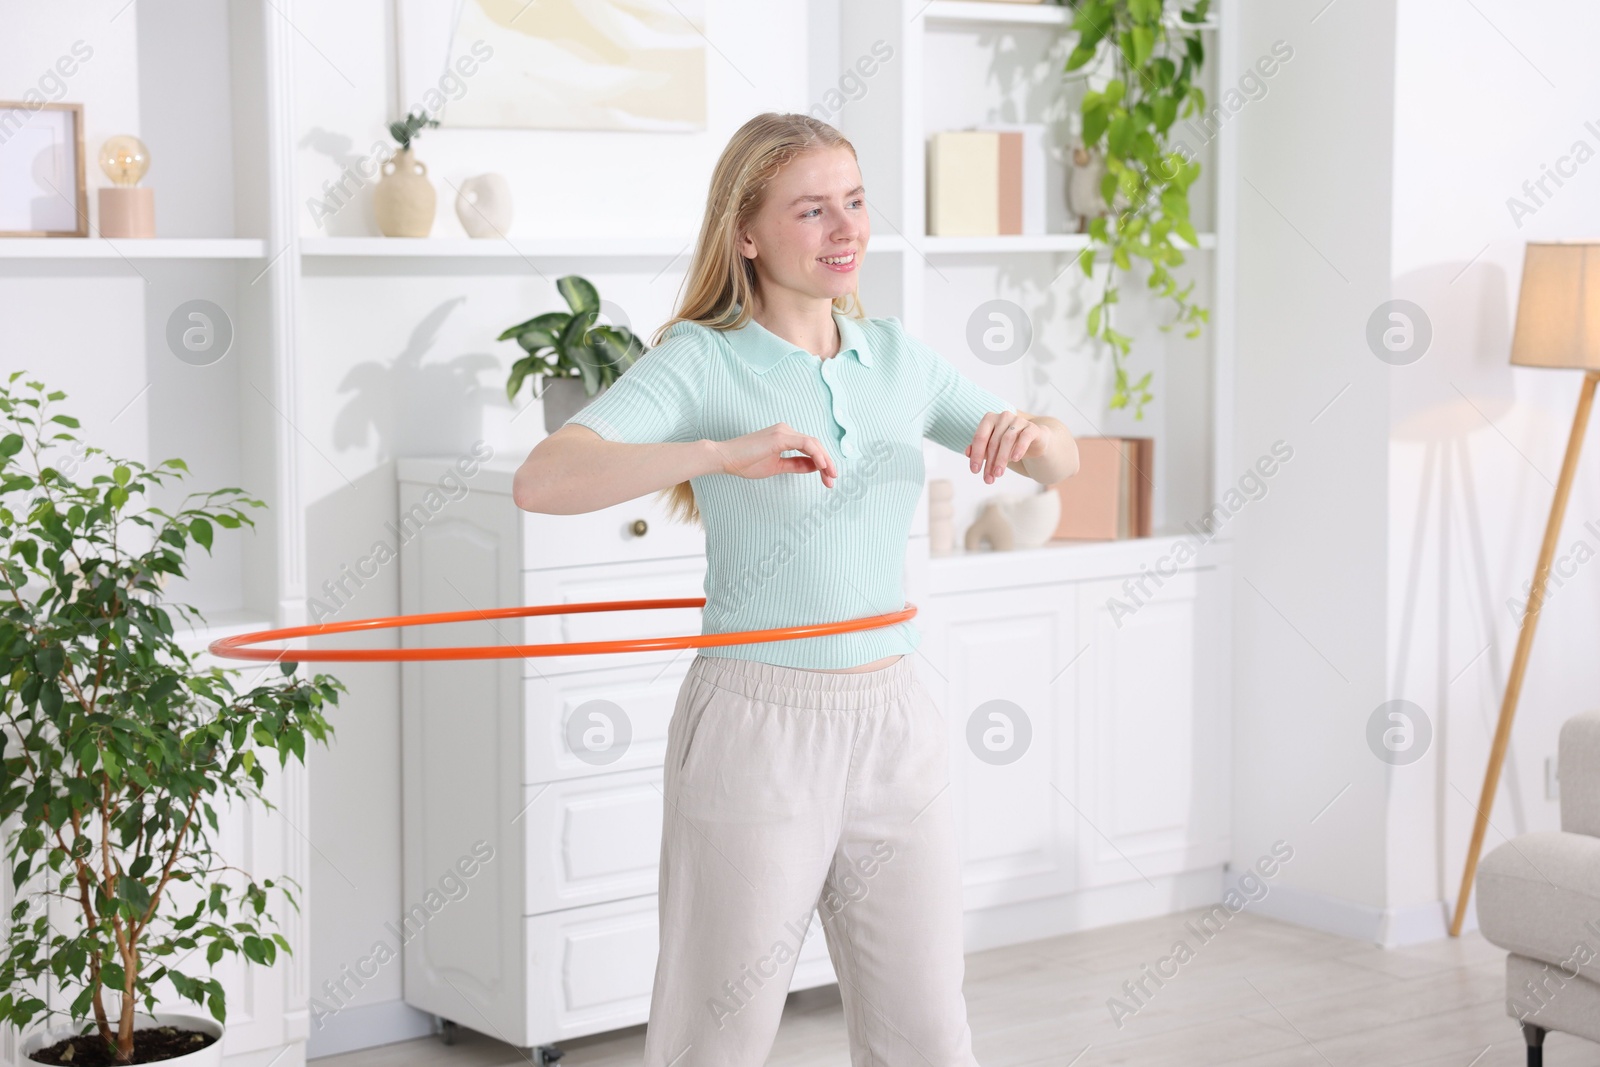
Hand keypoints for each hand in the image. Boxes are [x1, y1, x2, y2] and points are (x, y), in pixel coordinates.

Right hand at [712, 422, 837, 487]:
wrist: (725, 458)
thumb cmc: (745, 462)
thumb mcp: (777, 466)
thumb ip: (796, 465)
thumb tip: (815, 467)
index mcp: (784, 436)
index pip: (810, 447)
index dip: (822, 463)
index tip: (828, 478)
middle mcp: (786, 430)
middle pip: (815, 444)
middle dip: (827, 463)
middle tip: (833, 480)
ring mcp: (783, 432)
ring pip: (813, 443)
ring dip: (825, 460)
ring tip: (830, 476)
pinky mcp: (780, 437)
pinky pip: (806, 444)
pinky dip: (816, 454)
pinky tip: (822, 466)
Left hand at [966, 411, 1042, 483]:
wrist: (1033, 442)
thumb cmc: (1007, 445)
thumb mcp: (992, 448)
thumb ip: (979, 449)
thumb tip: (967, 453)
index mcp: (989, 419)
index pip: (980, 437)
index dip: (976, 455)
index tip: (974, 471)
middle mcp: (1003, 416)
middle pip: (993, 441)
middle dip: (990, 462)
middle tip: (988, 479)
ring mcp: (1018, 420)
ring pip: (1007, 440)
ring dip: (1001, 459)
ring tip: (998, 474)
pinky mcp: (1032, 428)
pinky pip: (1024, 437)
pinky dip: (1019, 448)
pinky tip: (1015, 459)